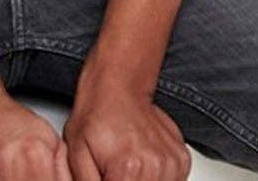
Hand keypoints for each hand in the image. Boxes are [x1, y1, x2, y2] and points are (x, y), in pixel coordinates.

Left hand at [63, 66, 190, 179]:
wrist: (118, 86)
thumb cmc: (96, 115)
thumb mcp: (75, 154)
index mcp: (128, 168)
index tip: (107, 176)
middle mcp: (155, 166)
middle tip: (114, 170)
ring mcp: (172, 162)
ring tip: (126, 167)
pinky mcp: (182, 159)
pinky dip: (156, 179)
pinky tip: (141, 165)